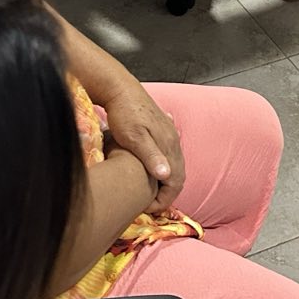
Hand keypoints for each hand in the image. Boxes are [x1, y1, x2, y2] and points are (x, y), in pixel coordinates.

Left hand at [102, 84, 185, 211]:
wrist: (120, 89)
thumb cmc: (123, 115)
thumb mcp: (133, 138)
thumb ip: (151, 156)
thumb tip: (166, 175)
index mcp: (168, 145)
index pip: (176, 182)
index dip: (164, 200)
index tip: (148, 208)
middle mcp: (173, 140)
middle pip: (178, 174)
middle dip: (167, 193)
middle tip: (148, 204)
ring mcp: (169, 132)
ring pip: (175, 163)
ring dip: (166, 179)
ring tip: (150, 189)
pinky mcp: (163, 127)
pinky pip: (170, 152)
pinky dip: (165, 164)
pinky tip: (157, 165)